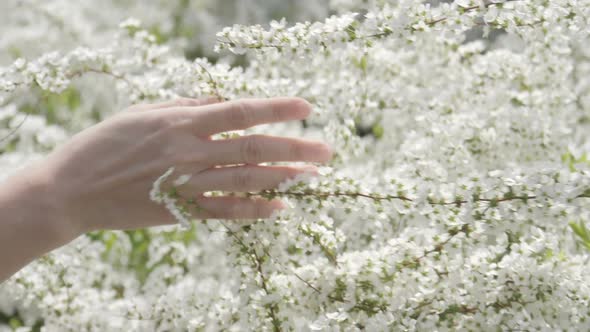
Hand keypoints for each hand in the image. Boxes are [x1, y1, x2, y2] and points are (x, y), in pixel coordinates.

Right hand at [42, 97, 331, 234]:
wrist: (71, 190)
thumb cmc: (106, 143)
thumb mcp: (144, 112)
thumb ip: (187, 106)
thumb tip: (225, 101)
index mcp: (181, 121)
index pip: (241, 111)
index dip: (277, 108)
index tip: (306, 107)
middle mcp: (189, 151)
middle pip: (254, 147)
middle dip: (294, 148)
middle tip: (326, 150)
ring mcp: (186, 184)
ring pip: (246, 179)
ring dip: (284, 177)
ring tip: (313, 175)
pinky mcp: (181, 211)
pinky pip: (226, 211)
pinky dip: (255, 209)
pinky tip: (280, 207)